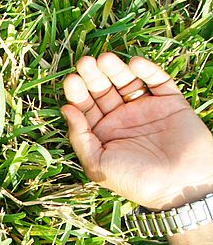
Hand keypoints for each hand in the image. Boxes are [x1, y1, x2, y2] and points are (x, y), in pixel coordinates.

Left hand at [61, 52, 212, 210]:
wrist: (179, 185)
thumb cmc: (134, 180)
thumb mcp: (97, 164)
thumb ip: (80, 138)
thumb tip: (65, 109)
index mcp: (102, 134)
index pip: (85, 108)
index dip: (77, 93)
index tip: (71, 80)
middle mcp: (121, 119)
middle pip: (103, 91)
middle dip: (93, 77)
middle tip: (85, 62)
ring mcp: (146, 109)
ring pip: (127, 83)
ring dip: (116, 69)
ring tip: (104, 59)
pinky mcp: (170, 102)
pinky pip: (158, 81)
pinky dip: (148, 71)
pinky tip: (134, 64)